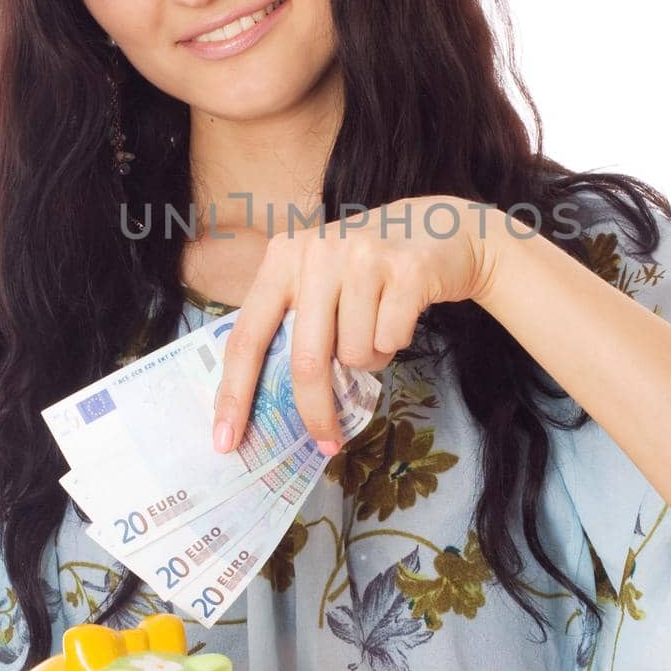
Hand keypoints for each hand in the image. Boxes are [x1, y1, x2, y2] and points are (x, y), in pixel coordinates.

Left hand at [211, 196, 500, 453]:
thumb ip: (293, 322)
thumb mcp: (319, 278)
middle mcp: (318, 252)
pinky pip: (391, 341)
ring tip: (378, 325)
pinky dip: (396, 342)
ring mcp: (363, 258)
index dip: (234, 393)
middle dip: (316, 411)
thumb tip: (271, 403)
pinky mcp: (407, 270)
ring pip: (355, 355)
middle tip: (327, 442)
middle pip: (306, 360)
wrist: (444, 228)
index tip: (226, 441)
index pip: (247, 336)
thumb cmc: (370, 268)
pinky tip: (401, 311)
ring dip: (370, 359)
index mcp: (284, 257)